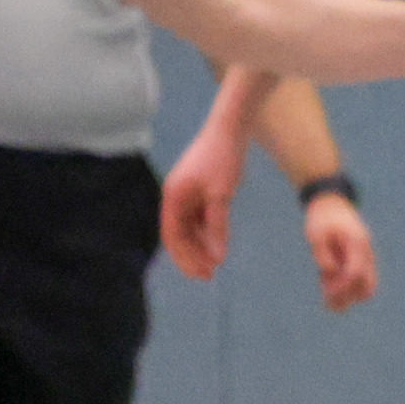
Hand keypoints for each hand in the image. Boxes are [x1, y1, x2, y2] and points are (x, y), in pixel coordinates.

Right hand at [160, 126, 242, 282]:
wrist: (230, 128)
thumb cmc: (223, 158)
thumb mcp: (222, 195)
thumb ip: (218, 227)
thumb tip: (217, 257)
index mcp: (173, 197)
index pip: (173, 236)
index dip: (185, 258)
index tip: (201, 274)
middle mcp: (176, 196)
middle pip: (179, 235)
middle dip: (192, 256)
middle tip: (210, 275)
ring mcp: (186, 193)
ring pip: (189, 228)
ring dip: (200, 245)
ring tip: (215, 263)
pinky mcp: (199, 189)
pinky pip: (199, 217)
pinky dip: (207, 232)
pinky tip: (218, 243)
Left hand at [301, 190, 376, 310]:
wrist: (331, 203)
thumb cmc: (322, 218)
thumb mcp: (316, 234)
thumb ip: (322, 254)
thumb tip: (329, 273)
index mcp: (357, 243)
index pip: (355, 274)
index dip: (341, 287)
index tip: (325, 292)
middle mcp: (366, 253)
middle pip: (368, 288)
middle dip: (348, 298)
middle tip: (327, 298)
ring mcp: (366, 257)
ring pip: (365, 288)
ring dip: (346, 294)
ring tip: (324, 285)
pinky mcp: (360, 260)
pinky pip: (358, 281)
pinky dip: (345, 286)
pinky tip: (326, 277)